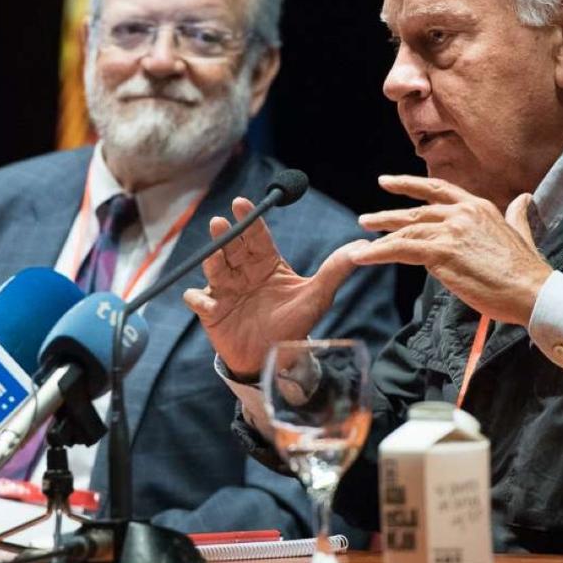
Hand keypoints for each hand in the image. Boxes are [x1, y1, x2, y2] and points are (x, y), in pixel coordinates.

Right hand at [182, 197, 364, 378]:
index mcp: (266, 263)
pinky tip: (209, 303)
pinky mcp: (212, 310)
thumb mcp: (317, 297)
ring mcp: (225, 289)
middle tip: (221, 223)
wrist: (275, 360)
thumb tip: (363, 245)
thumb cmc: (294, 325)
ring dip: (212, 258)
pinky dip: (200, 299)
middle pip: (232, 246)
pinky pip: (199, 300)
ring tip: (214, 255)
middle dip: (226, 234)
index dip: (249, 218)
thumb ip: (335, 270)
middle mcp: (243, 272)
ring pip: (214, 266)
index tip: (242, 202)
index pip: (256, 235)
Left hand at [353, 175, 551, 326]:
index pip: (437, 189)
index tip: (387, 182)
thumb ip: (516, 214)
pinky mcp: (442, 253)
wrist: (533, 291)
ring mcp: (451, 232)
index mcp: (478, 206)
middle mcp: (462, 213)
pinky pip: (401, 249)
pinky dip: (379, 252)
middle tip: (366, 220)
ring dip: (380, 238)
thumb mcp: (522, 232)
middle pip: (416, 211)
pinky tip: (362, 256)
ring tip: (359, 244)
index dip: (410, 184)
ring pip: (406, 231)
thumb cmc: (528, 271)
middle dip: (388, 216)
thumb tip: (523, 199)